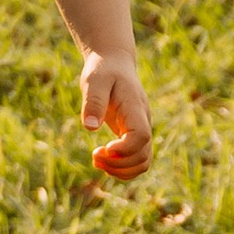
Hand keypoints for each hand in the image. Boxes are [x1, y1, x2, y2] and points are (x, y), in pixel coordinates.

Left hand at [81, 50, 153, 181]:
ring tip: (96, 160)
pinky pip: (137, 161)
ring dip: (120, 170)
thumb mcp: (94, 81)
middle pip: (143, 155)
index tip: (104, 148)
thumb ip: (93, 102)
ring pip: (143, 163)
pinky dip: (122, 168)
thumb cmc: (103, 70)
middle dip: (118, 163)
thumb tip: (90, 128)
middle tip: (94, 155)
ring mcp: (141, 130)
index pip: (141, 136)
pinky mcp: (134, 135)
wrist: (114, 64)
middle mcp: (143, 122)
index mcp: (135, 108)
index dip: (125, 149)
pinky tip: (103, 160)